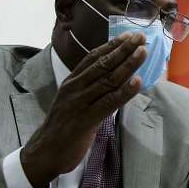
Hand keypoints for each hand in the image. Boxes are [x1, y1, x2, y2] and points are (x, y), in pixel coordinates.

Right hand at [21, 33, 145, 187]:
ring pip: (108, 80)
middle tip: (141, 37)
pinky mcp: (86, 120)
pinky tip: (138, 82)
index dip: (112, 45)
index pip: (93, 57)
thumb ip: (90, 89)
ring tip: (143, 52)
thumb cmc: (63, 127)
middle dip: (124, 50)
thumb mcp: (73, 101)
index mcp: (72, 82)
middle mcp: (75, 88)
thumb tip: (114, 78)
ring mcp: (80, 103)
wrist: (45, 152)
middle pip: (103, 64)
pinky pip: (109, 102)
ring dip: (128, 65)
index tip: (128, 35)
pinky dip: (124, 92)